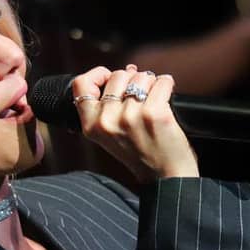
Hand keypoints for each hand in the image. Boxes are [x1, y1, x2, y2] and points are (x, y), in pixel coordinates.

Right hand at [72, 65, 198, 180]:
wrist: (165, 179)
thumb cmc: (142, 156)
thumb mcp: (110, 135)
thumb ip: (107, 106)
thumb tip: (126, 71)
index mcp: (91, 126)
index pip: (81, 84)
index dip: (98, 75)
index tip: (110, 78)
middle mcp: (107, 121)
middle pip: (117, 76)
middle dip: (132, 80)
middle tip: (141, 96)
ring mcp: (130, 116)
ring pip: (140, 77)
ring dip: (151, 83)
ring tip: (154, 100)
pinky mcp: (154, 113)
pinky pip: (161, 82)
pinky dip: (167, 85)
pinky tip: (167, 95)